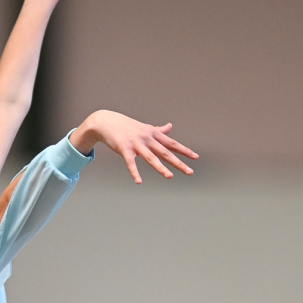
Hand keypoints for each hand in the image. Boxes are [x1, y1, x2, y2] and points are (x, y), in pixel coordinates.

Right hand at [70, 111, 198, 184]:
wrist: (106, 121)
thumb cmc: (126, 126)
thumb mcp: (145, 127)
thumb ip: (158, 130)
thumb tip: (170, 126)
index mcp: (153, 134)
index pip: (172, 143)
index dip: (184, 150)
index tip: (196, 157)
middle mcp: (147, 139)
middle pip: (165, 153)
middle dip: (179, 163)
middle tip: (190, 172)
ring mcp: (136, 144)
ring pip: (151, 158)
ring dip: (160, 168)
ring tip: (170, 177)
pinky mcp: (124, 149)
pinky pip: (131, 163)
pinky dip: (134, 172)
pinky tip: (138, 181)